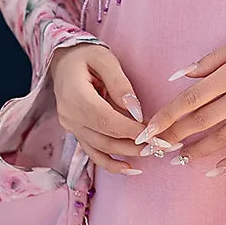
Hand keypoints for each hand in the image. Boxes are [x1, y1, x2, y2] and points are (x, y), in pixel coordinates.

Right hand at [49, 42, 180, 175]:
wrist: (63, 61)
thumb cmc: (86, 55)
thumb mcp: (105, 59)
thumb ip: (120, 84)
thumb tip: (136, 111)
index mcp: (74, 96)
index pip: (105, 119)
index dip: (130, 130)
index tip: (154, 134)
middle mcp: (69, 116)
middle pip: (104, 138)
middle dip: (135, 145)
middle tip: (162, 146)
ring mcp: (71, 127)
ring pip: (100, 149)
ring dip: (127, 155)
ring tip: (153, 154)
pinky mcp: (76, 132)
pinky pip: (92, 152)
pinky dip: (111, 164)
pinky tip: (131, 169)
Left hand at [135, 43, 225, 176]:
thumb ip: (208, 62)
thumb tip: (177, 78)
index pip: (190, 100)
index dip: (166, 117)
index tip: (148, 132)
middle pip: (202, 122)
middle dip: (175, 137)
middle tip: (156, 148)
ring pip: (223, 139)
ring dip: (198, 151)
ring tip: (179, 159)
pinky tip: (214, 170)